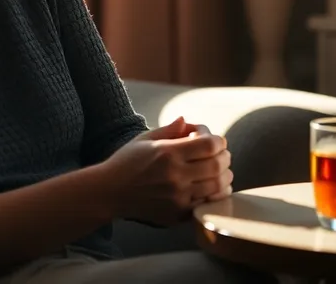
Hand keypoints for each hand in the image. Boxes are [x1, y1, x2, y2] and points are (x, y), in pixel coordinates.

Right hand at [97, 117, 232, 225]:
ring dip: (225, 177)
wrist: (110, 191)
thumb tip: (186, 121)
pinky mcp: (178, 214)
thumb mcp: (144, 139)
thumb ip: (169, 130)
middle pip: (217, 165)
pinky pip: (207, 205)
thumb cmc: (126, 161)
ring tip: (222, 171)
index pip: (209, 145)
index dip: (218, 140)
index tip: (215, 140)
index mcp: (168, 153)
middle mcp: (175, 175)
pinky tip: (212, 188)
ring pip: (217, 187)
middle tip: (222, 154)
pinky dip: (215, 195)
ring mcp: (178, 197)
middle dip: (224, 157)